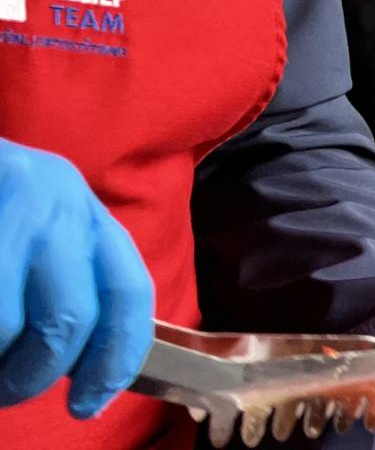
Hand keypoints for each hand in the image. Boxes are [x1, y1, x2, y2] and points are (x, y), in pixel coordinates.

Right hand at [0, 138, 152, 419]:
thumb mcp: (44, 230)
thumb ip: (71, 282)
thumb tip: (83, 366)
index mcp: (88, 213)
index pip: (129, 293)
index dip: (116, 359)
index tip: (91, 403)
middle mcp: (57, 205)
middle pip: (68, 319)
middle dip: (36, 374)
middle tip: (10, 392)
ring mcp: (10, 208)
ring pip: (9, 325)